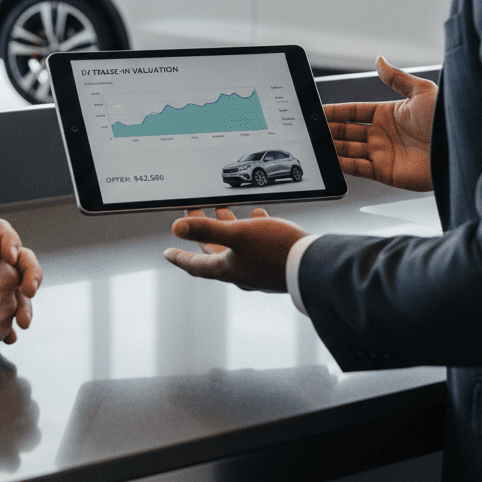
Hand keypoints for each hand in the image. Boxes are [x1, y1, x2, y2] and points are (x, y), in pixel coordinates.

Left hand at [163, 207, 308, 291]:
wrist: (314, 265)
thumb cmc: (276, 251)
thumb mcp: (238, 234)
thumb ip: (208, 230)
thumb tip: (177, 227)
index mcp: (227, 269)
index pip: (196, 266)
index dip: (179, 257)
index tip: (167, 252)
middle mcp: (241, 272)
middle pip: (214, 253)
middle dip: (202, 233)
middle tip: (194, 214)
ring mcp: (259, 269)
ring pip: (236, 247)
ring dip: (227, 227)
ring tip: (223, 209)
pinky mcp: (275, 263)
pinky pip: (258, 245)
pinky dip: (252, 229)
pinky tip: (257, 216)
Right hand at [323, 56, 435, 191]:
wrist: (457, 149)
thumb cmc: (445, 120)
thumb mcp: (421, 91)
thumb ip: (396, 78)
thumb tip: (381, 60)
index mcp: (388, 114)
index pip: (354, 111)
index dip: (336, 111)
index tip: (319, 110)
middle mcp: (382, 134)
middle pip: (347, 131)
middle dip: (329, 129)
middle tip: (311, 128)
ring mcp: (382, 153)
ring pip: (348, 149)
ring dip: (332, 146)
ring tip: (315, 143)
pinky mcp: (384, 172)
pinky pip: (357, 167)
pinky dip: (342, 164)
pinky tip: (330, 159)